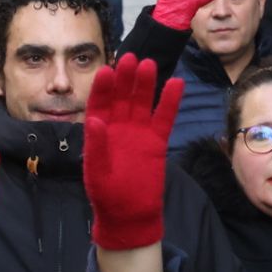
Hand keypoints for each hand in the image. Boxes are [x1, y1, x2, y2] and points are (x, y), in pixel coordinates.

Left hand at [83, 54, 182, 249]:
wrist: (130, 214)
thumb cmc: (107, 195)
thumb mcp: (96, 173)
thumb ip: (95, 147)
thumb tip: (94, 121)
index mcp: (97, 132)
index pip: (99, 104)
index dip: (103, 88)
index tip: (107, 71)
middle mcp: (117, 127)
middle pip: (122, 97)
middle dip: (125, 78)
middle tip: (130, 58)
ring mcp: (138, 132)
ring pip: (142, 103)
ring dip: (145, 84)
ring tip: (149, 65)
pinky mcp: (157, 141)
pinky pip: (164, 117)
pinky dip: (170, 102)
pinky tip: (176, 83)